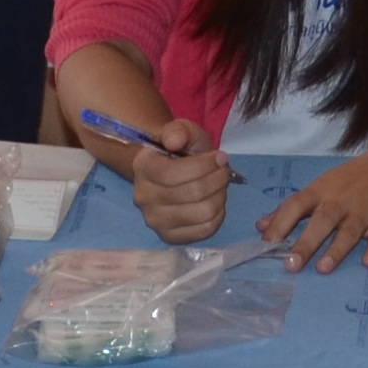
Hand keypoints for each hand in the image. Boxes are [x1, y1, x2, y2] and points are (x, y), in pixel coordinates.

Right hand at [96, 112, 231, 243]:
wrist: (171, 172)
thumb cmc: (179, 150)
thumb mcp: (182, 131)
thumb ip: (179, 131)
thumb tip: (174, 141)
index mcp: (143, 168)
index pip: (172, 174)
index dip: (204, 166)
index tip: (220, 157)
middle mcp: (143, 197)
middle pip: (192, 194)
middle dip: (217, 179)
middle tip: (224, 171)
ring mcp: (155, 221)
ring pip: (202, 213)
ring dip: (220, 197)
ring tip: (220, 186)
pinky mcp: (169, 237)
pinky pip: (204, 231)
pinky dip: (218, 216)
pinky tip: (215, 202)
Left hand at [260, 130, 367, 270]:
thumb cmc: (355, 177)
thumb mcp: (322, 186)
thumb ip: (292, 208)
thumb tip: (261, 226)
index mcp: (321, 191)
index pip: (295, 206)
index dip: (279, 224)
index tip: (265, 244)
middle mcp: (340, 201)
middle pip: (320, 222)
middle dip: (305, 244)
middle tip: (291, 265)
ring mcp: (364, 211)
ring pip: (348, 232)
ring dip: (336, 250)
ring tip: (323, 269)